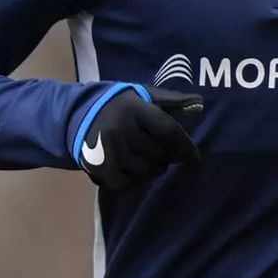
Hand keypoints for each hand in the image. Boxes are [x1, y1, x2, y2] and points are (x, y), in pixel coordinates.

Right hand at [79, 85, 203, 189]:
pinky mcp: (96, 164)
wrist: (77, 114)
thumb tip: (200, 104)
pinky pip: (124, 183)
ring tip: (149, 162)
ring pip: (143, 171)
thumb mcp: (144, 95)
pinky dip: (133, 182)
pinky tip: (134, 173)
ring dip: (152, 171)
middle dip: (167, 157)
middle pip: (158, 154)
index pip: (168, 131)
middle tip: (164, 155)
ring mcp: (107, 147)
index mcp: (135, 107)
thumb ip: (172, 100)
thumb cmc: (119, 105)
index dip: (185, 147)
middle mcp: (121, 127)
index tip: (194, 160)